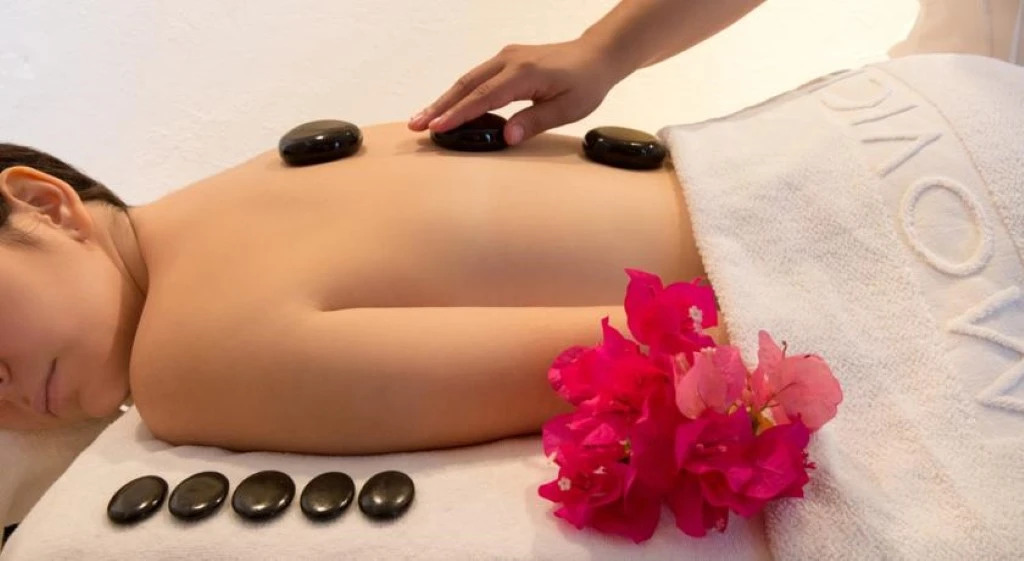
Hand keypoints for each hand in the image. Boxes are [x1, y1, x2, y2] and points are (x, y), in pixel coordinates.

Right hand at [408, 38, 624, 145]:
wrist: (596, 55)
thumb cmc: (586, 84)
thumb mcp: (567, 108)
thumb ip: (535, 122)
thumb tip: (507, 137)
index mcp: (524, 73)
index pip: (484, 97)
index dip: (459, 114)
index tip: (437, 128)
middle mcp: (509, 60)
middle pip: (466, 85)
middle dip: (439, 106)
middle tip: (416, 125)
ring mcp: (505, 57)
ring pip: (467, 80)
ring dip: (444, 100)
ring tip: (423, 119)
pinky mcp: (505, 60)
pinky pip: (476, 77)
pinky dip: (459, 93)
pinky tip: (447, 107)